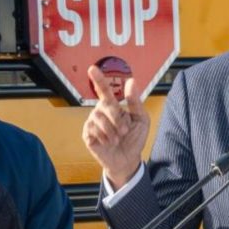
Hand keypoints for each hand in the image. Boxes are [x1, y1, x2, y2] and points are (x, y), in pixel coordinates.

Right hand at [82, 66, 149, 187]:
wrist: (128, 159)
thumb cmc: (134, 138)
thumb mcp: (141, 120)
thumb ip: (135, 101)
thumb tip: (131, 81)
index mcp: (113, 105)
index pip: (104, 89)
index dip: (98, 79)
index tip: (92, 69)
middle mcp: (100, 111)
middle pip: (106, 105)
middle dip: (118, 119)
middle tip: (125, 130)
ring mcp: (92, 122)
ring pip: (99, 119)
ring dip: (112, 131)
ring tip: (117, 139)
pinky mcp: (87, 134)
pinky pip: (93, 130)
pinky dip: (104, 138)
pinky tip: (107, 143)